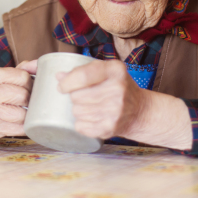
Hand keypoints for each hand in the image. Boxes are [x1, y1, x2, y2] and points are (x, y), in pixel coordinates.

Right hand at [0, 60, 36, 141]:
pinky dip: (24, 126)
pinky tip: (18, 121)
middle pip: (24, 95)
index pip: (23, 76)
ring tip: (20, 111)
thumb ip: (22, 69)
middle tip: (24, 100)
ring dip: (27, 114)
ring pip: (24, 113)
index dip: (30, 83)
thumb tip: (38, 65)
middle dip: (29, 99)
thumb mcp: (2, 77)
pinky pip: (21, 128)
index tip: (26, 87)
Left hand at [57, 59, 192, 149]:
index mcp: (115, 70)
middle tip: (83, 97)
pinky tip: (92, 118)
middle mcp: (118, 89)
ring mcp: (115, 110)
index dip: (67, 82)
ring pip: (77, 111)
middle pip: (77, 96)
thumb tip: (58, 76)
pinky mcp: (111, 127)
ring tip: (89, 107)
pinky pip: (81, 126)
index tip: (61, 87)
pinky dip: (82, 123)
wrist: (139, 111)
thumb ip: (82, 70)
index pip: (83, 76)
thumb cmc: (118, 87)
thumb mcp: (105, 71)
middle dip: (74, 97)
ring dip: (78, 110)